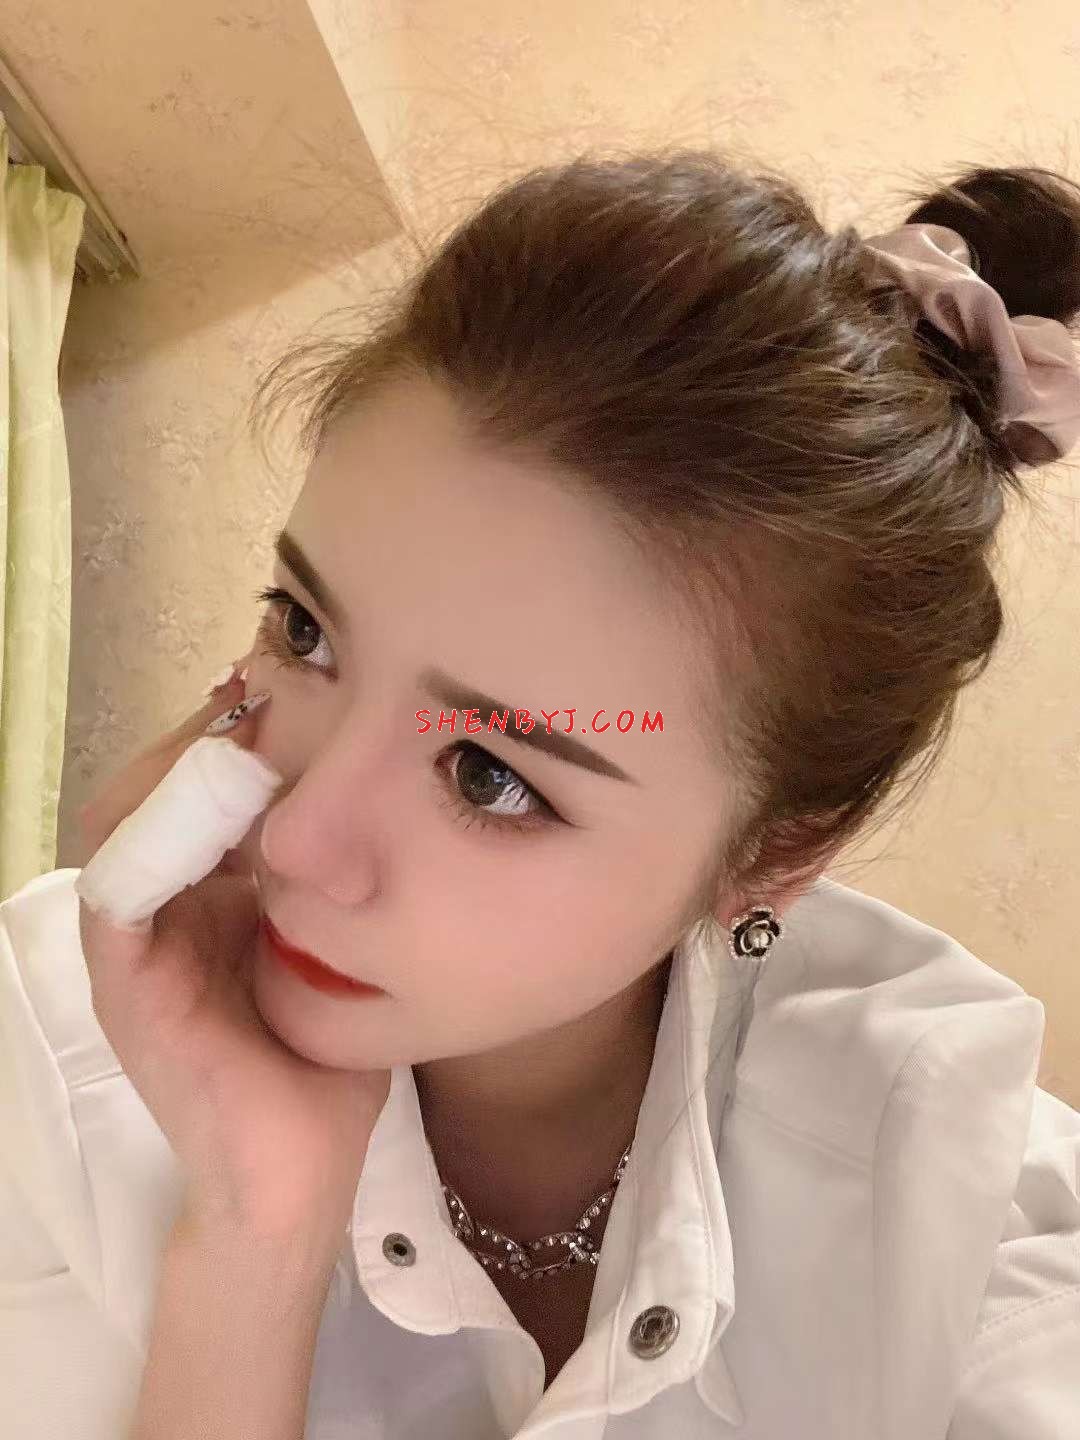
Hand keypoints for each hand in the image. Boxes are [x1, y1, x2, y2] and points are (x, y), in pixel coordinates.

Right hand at [75, 662, 390, 1249]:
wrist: (298, 1176)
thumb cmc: (329, 1064)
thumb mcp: (346, 949)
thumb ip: (350, 881)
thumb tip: (395, 793)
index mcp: (210, 900)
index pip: (203, 792)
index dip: (237, 733)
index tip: (294, 685)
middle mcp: (167, 912)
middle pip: (161, 792)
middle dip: (209, 735)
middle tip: (265, 686)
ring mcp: (138, 948)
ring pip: (129, 825)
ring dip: (181, 772)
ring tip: (246, 727)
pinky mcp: (126, 987)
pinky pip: (120, 894)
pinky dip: (158, 841)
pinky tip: (224, 802)